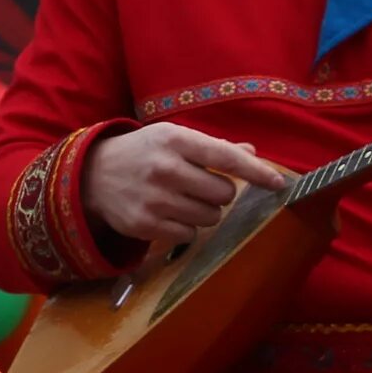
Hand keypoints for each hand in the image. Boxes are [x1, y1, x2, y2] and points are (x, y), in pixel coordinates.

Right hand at [82, 122, 287, 244]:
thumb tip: (251, 153)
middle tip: (200, 186)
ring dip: (204, 211)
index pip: (226, 157)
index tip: (279, 183)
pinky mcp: (145, 225)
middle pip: (223, 193)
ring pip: (209, 217)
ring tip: (181, 199)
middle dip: (219, 193)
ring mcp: (153, 199)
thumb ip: (213, 147)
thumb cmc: (143, 152)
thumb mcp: (173, 138)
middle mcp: (164, 168)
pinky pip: (189, 234)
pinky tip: (167, 213)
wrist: (92, 175)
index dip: (256, 172)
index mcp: (175, 140)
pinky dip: (185, 227)